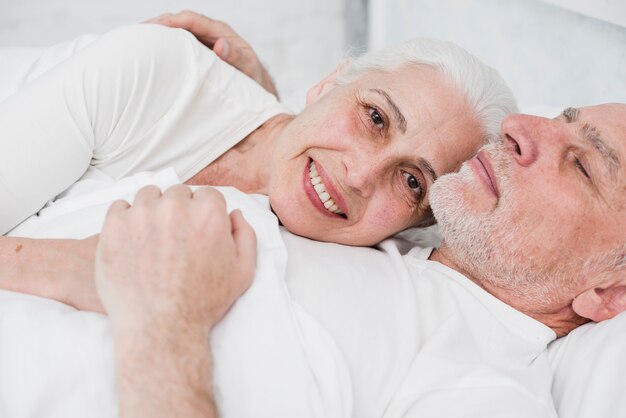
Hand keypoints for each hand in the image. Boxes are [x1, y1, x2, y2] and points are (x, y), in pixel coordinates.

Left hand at [95, 184, 256, 334]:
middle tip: (174, 240)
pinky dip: (126, 220)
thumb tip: (234, 215)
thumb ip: (246, 236)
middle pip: (178, 193)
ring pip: (149, 196)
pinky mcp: (115, 225)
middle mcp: (176, 207)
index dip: (203, 213)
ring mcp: (143, 214)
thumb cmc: (201, 304)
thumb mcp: (243, 272)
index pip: (207, 195)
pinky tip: (133, 242)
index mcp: (208, 213)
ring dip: (152, 212)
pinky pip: (120, 207)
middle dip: (178, 211)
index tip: (196, 230)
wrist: (160, 328)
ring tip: (153, 241)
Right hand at [146, 10, 277, 96]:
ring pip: (175, 32)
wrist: (255, 87)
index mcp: (220, 31)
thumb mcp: (248, 67)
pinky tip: (149, 53)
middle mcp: (208, 33)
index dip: (173, 20)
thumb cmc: (252, 77)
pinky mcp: (196, 52)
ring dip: (157, 35)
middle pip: (179, 21)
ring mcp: (201, 42)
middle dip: (158, 24)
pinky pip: (177, 45)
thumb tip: (221, 46)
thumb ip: (236, 57)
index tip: (157, 26)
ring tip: (136, 41)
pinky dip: (163, 46)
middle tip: (137, 33)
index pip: (193, 19)